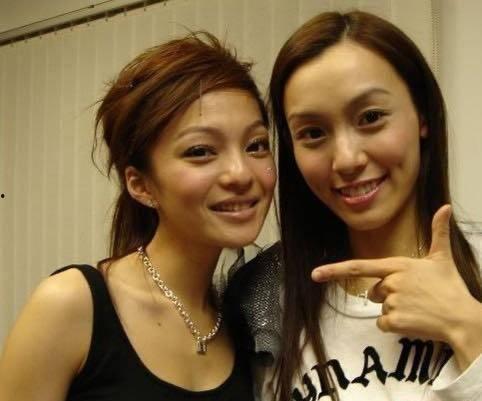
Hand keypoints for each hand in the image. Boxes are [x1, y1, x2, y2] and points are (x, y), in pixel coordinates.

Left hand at [311, 205, 481, 369]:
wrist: (462, 318)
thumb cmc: (451, 288)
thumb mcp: (443, 258)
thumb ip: (439, 231)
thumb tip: (445, 207)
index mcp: (397, 266)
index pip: (359, 267)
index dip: (334, 270)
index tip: (315, 274)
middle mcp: (391, 282)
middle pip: (374, 291)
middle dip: (387, 295)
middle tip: (412, 296)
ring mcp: (391, 302)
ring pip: (380, 308)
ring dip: (394, 310)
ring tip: (417, 308)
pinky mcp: (394, 321)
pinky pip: (383, 324)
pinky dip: (395, 325)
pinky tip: (413, 320)